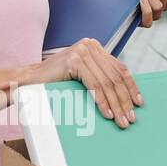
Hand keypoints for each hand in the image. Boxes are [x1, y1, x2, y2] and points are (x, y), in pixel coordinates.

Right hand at [24, 37, 143, 127]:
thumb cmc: (55, 82)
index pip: (119, 68)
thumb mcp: (82, 76)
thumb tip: (123, 95)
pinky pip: (94, 85)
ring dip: (116, 104)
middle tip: (130, 118)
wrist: (28, 81)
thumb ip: (99, 76)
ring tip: (121, 120)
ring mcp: (82, 51)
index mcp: (95, 46)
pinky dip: (102, 101)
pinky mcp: (74, 60)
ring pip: (106, 82)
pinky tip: (107, 114)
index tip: (138, 103)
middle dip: (125, 100)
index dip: (131, 87)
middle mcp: (90, 45)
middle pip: (115, 76)